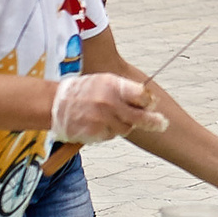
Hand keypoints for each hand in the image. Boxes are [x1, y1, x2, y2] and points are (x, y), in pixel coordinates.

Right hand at [50, 73, 166, 143]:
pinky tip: (100, 123)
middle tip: (162, 124)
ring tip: (112, 116)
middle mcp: (108, 103)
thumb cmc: (82, 90)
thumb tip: (147, 100)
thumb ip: (125, 89)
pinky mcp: (95, 133)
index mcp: (112, 86)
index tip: (153, 103)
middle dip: (153, 121)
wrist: (54, 103)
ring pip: (126, 128)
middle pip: (139, 117)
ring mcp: (102, 120)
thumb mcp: (104, 81)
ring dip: (125, 125)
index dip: (149, 100)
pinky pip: (111, 135)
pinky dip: (110, 131)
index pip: (142, 95)